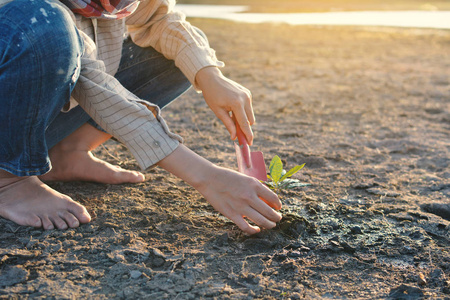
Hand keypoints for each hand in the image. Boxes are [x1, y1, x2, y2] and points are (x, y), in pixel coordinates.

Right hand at [158, 145, 281, 233]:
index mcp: (254, 185)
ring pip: (261, 221)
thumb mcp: (245, 178)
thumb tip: (267, 201)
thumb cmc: (228, 177)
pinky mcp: (232, 214)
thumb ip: (256, 189)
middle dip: (276, 217)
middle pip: (269, 212)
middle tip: (278, 219)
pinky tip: (256, 230)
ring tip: (271, 225)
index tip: (278, 208)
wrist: (209, 178)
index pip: (273, 198)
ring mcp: (241, 206)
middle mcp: (249, 196)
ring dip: (269, 225)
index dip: (278, 205)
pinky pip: (246, 227)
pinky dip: (253, 230)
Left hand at [195, 67, 254, 144]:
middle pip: (250, 121)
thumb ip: (228, 124)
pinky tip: (231, 106)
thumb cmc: (212, 95)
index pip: (244, 123)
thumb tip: (234, 137)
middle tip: (235, 131)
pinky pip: (248, 108)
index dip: (247, 135)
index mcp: (237, 103)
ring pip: (250, 115)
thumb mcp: (218, 111)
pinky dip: (242, 111)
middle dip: (244, 127)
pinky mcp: (248, 93)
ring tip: (230, 114)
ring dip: (243, 119)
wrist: (212, 79)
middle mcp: (245, 99)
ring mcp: (248, 95)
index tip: (249, 143)